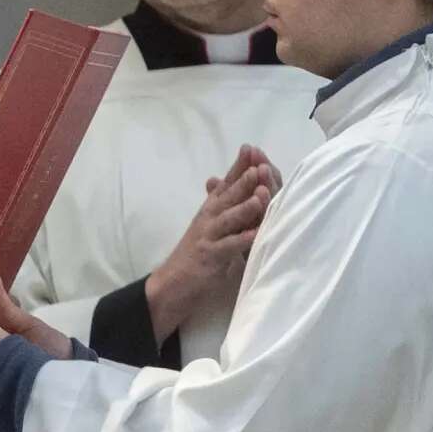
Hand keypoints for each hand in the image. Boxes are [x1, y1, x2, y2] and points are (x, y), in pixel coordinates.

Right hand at [145, 145, 278, 340]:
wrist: (172, 284)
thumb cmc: (195, 255)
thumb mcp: (208, 225)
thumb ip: (217, 204)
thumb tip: (216, 179)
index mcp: (211, 209)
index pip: (226, 183)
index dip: (238, 166)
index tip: (251, 148)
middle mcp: (209, 218)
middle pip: (228, 196)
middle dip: (243, 180)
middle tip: (257, 164)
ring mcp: (208, 236)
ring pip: (229, 218)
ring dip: (245, 207)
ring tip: (260, 195)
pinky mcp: (209, 256)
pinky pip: (228, 247)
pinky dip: (241, 240)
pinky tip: (254, 234)